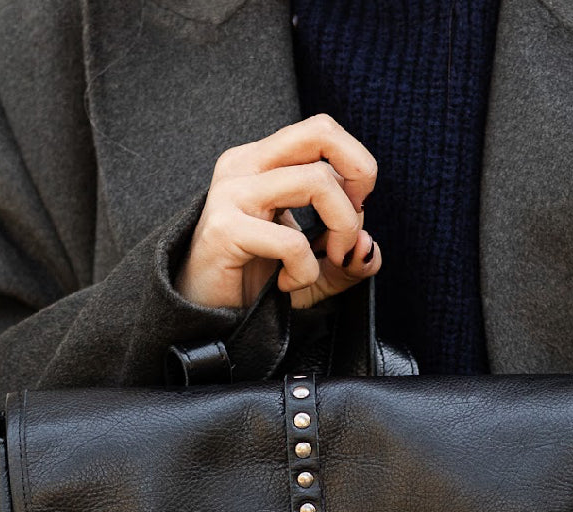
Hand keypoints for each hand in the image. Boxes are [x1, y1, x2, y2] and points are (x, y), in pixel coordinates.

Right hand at [175, 114, 381, 310]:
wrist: (203, 318)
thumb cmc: (252, 285)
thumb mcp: (312, 269)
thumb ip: (346, 260)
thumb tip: (369, 249)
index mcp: (263, 162)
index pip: (323, 132)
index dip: (356, 167)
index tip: (356, 211)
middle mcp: (246, 165)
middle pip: (321, 132)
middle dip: (360, 174)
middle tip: (353, 226)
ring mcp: (232, 193)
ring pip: (317, 181)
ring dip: (341, 229)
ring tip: (321, 265)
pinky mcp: (225, 228)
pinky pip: (292, 241)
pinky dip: (304, 271)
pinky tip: (285, 286)